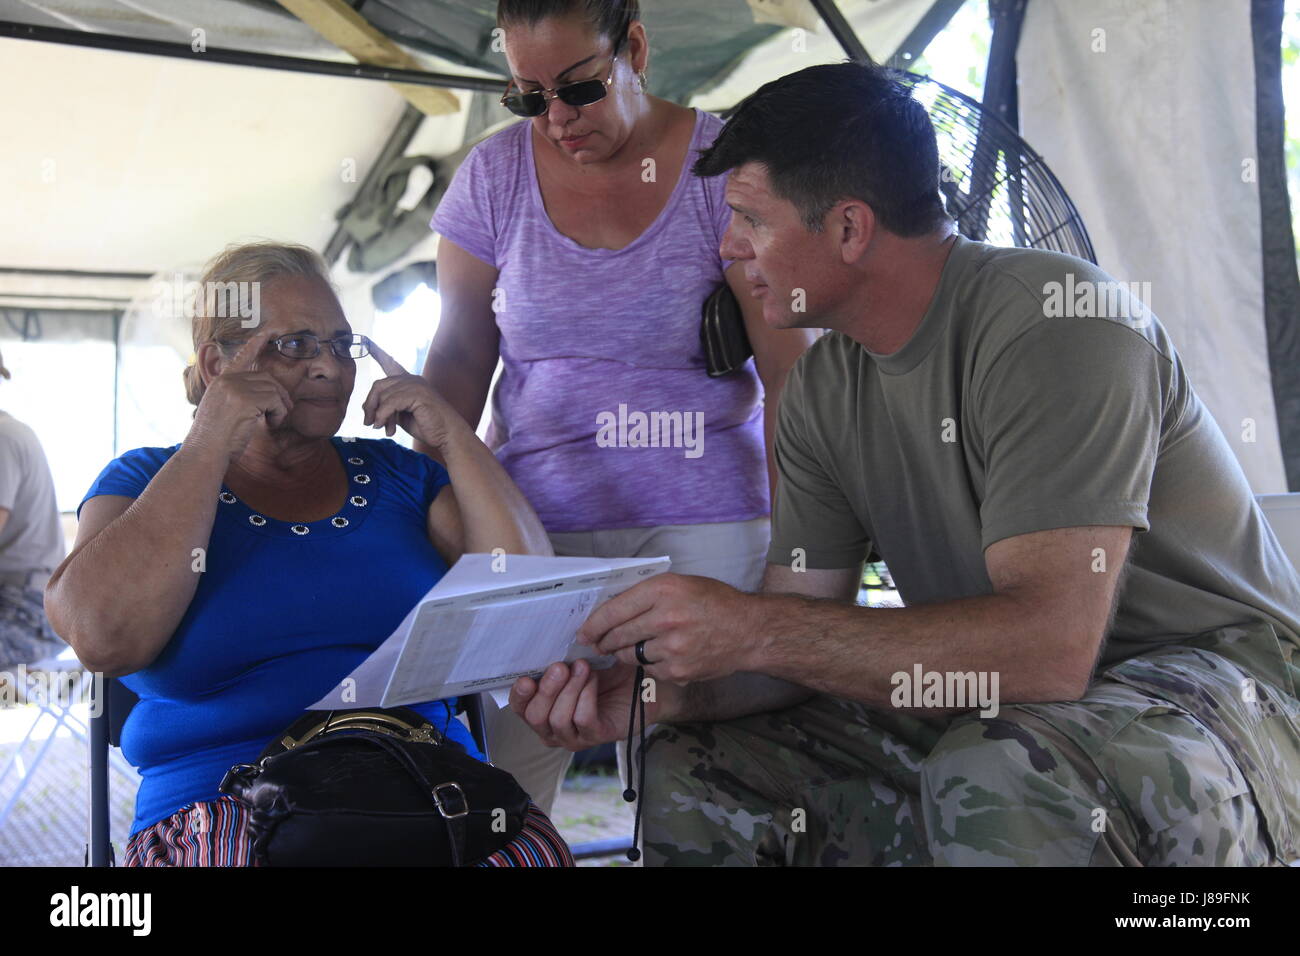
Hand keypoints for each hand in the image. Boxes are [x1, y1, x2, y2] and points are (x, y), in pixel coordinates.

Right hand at [188, 323, 293, 461]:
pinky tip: (269, 424)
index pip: (241, 358)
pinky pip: (276, 401)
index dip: (255, 345)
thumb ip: (238, 397)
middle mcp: (227, 380)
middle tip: (280, 413)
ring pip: (274, 390)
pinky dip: (279, 414)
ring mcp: (235, 388)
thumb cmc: (215, 440)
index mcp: (220, 382)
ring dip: (279, 408)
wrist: (204, 452)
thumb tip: (267, 394)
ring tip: (271, 422)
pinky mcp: (246, 399)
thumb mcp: (223, 411)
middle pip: (266, 378)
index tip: (266, 333)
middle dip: (279, 395)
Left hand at [362, 341, 468, 450]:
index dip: (378, 352)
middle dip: (370, 405)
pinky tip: (388, 429)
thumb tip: (367, 408)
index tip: (367, 341)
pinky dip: (384, 416)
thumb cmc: (426, 425)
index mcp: (409, 382)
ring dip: (379, 415)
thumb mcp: (401, 415)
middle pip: (379, 385)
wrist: (447, 434)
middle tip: (368, 422)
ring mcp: (415, 385)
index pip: (390, 364)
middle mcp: (412, 379)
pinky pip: (390, 403)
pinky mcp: (418, 393)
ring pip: (383, 396)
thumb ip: (387, 407)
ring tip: (382, 428)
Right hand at [509, 659, 647, 750]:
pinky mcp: (595, 737)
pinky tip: (594, 679)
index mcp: (542, 709)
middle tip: (560, 667)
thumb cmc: (605, 672)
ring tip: (583, 667)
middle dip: (547, 689)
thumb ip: (557, 660)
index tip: (527, 678)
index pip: (520, 708)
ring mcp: (573, 736)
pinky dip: (587, 695)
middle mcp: (553, 728)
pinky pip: (582, 719)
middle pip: (536, 716)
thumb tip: (543, 648)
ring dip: (570, 689)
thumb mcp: (576, 662)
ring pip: (558, 719)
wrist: (640, 682)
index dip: (520, 695)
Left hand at [575, 573, 756, 683]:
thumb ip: (647, 595)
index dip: (593, 624)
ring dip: (627, 653)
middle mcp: (666, 617)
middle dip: (604, 642)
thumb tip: (610, 610)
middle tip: (600, 643)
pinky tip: (662, 655)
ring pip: (630, 655)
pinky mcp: (678, 670)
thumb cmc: (715, 603)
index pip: (613, 609)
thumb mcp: (681, 584)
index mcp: (663, 590)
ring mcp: (672, 647)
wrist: (749, 631)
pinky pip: (649, 669)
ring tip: (635, 646)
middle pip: (617, 635)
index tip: (584, 632)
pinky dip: (650, 665)